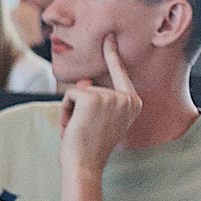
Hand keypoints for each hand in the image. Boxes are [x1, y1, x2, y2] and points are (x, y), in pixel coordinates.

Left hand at [59, 36, 142, 177]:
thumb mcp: (97, 120)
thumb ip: (96, 98)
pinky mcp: (93, 98)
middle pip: (93, 86)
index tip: (109, 36)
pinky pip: (70, 95)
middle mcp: (127, 97)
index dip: (112, 53)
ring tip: (79, 130)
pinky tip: (73, 126)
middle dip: (81, 107)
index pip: (122, 73)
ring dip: (72, 111)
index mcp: (134, 102)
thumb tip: (86, 81)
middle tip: (84, 129)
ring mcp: (111, 97)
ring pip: (80, 91)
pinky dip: (66, 111)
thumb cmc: (92, 147)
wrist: (86, 164)